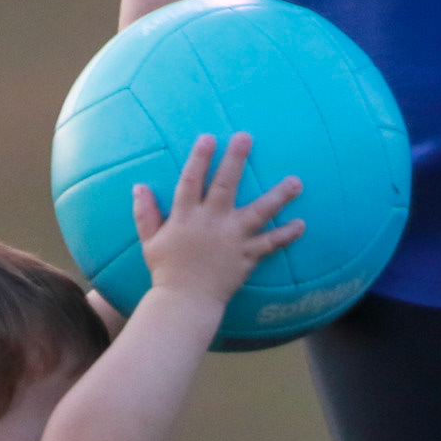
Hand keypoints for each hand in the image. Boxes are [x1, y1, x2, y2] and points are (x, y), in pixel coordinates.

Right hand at [133, 132, 303, 312]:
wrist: (185, 303)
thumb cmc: (166, 271)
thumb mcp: (150, 241)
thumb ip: (145, 214)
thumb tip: (138, 187)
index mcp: (185, 216)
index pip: (191, 181)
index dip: (199, 158)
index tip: (209, 137)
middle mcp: (211, 222)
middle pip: (225, 185)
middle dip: (235, 160)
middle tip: (246, 137)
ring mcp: (232, 239)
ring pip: (258, 212)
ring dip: (278, 196)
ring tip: (296, 182)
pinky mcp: (246, 257)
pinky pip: (269, 244)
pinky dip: (286, 235)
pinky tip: (301, 225)